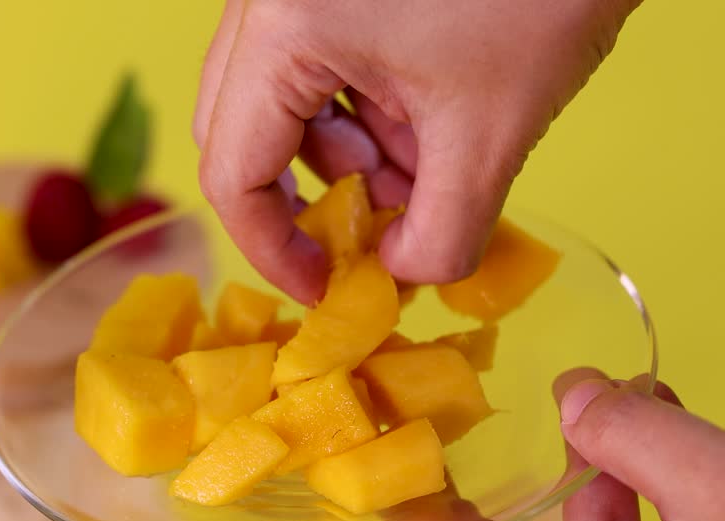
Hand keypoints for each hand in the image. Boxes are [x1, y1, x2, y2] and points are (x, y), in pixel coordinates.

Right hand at [193, 0, 640, 303]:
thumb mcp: (492, 129)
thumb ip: (442, 230)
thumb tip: (404, 275)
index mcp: (285, 30)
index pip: (232, 172)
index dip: (273, 249)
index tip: (327, 288)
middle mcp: (268, 2)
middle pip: (240, 133)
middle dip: (307, 197)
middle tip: (370, 235)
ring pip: (278, 101)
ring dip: (342, 157)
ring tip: (423, 171)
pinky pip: (313, 65)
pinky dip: (360, 111)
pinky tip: (424, 124)